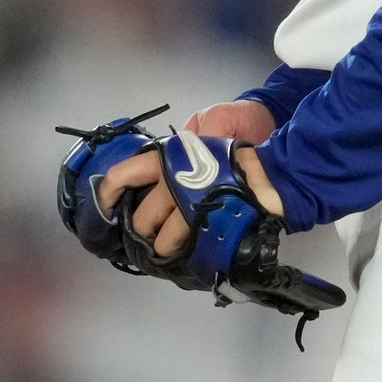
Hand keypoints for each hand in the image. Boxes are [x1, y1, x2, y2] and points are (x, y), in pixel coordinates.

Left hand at [94, 117, 284, 259]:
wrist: (276, 167)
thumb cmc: (239, 145)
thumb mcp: (207, 130)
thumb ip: (183, 147)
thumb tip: (164, 169)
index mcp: (167, 156)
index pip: (124, 174)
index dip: (108, 194)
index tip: (105, 207)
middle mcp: (172, 180)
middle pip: (142, 216)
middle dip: (143, 229)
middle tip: (151, 233)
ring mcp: (189, 204)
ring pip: (163, 237)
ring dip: (165, 246)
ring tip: (172, 247)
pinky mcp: (205, 225)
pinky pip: (184, 246)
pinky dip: (184, 251)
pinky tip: (190, 249)